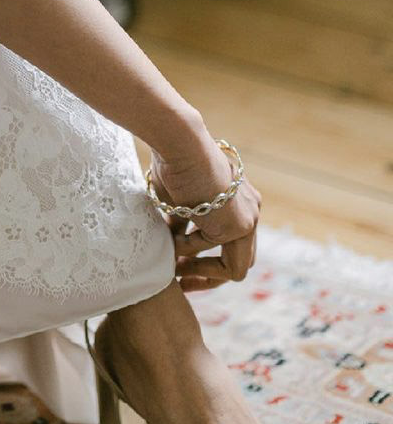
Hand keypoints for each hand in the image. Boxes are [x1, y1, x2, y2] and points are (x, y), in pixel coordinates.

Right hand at [149, 139, 261, 291]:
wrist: (180, 143)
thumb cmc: (173, 163)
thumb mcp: (178, 201)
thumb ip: (182, 225)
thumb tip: (173, 247)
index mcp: (238, 200)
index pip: (231, 241)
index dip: (208, 259)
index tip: (181, 266)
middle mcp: (250, 211)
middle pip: (242, 260)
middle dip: (210, 275)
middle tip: (181, 280)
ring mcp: (248, 221)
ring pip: (235, 267)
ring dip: (200, 270)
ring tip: (174, 270)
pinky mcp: (239, 226)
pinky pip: (219, 259)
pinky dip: (195, 258)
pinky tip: (175, 247)